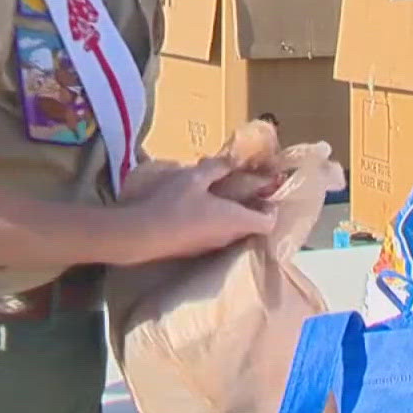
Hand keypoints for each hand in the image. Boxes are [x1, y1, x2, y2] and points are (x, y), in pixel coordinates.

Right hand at [111, 157, 274, 262]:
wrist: (141, 235)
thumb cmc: (173, 204)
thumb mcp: (196, 177)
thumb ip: (218, 168)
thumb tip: (233, 161)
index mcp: (236, 220)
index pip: (269, 222)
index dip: (271, 207)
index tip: (265, 192)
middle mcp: (229, 237)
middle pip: (251, 226)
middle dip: (250, 207)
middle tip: (243, 187)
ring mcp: (212, 247)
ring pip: (232, 230)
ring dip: (230, 213)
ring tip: (218, 193)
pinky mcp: (195, 250)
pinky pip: (214, 234)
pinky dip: (214, 221)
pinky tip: (198, 206)